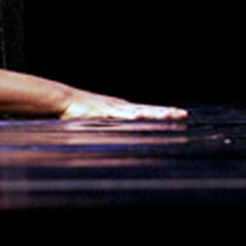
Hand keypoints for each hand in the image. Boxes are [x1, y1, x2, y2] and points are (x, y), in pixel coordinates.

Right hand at [59, 90, 186, 120]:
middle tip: (183, 114)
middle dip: (166, 112)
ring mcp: (112, 108)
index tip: (178, 114)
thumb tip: (120, 146)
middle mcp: (120, 107)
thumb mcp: (98, 121)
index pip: (147, 111)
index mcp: (121, 109)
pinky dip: (129, 115)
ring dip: (153, 113)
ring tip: (169, 116)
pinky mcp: (102, 111)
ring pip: (137, 111)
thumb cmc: (78, 111)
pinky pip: (119, 114)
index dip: (162, 112)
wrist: (62, 99)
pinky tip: (140, 116)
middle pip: (147, 109)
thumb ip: (109, 131)